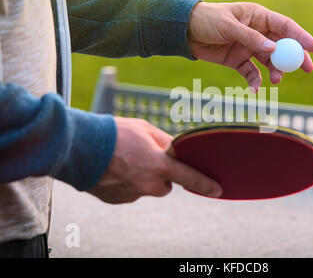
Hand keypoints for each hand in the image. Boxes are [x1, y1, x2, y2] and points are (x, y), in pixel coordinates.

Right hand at [88, 117, 222, 203]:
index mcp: (158, 165)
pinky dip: (125, 182)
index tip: (217, 190)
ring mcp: (132, 194)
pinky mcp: (118, 200)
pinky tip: (114, 168)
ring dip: (141, 177)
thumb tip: (174, 150)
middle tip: (145, 158)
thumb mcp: (145, 129)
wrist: (79, 147)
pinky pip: (129, 192)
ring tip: (124, 160)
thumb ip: (164, 142)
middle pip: (165, 185)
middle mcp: (147, 184)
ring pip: (146, 188)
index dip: (205, 184)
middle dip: (160, 175)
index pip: (189, 177)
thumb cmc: (114, 133)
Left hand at [188, 2, 312, 90]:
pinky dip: (255, 81)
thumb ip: (251, 38)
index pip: (285, 26)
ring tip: (276, 80)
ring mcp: (248, 47)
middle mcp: (257, 32)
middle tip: (307, 69)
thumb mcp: (229, 26)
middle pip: (282, 46)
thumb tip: (274, 49)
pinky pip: (252, 72)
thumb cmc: (207, 20)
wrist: (185, 31)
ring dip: (275, 71)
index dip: (301, 36)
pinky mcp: (238, 61)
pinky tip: (256, 88)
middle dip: (295, 57)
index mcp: (258, 16)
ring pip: (269, 61)